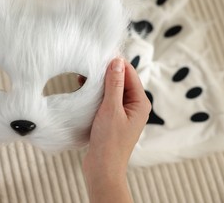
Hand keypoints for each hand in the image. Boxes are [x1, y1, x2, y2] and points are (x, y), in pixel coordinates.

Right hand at [83, 58, 150, 202]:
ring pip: (112, 90)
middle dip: (106, 72)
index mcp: (140, 103)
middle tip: (88, 65)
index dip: (116, 63)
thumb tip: (117, 61)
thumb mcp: (111, 109)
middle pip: (121, 80)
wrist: (102, 168)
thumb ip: (114, 84)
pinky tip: (84, 89)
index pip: (130, 74)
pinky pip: (106, 100)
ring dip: (99, 83)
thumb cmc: (109, 141)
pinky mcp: (112, 118)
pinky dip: (96, 94)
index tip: (100, 54)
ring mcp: (123, 112)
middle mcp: (134, 106)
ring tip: (83, 76)